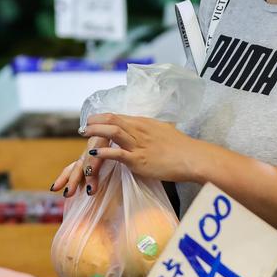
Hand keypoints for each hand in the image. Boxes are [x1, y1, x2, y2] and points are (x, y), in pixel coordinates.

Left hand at [55, 114, 207, 194]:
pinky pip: (118, 154)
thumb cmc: (181, 147)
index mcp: (144, 123)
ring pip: (112, 133)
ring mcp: (138, 145)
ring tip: (84, 134)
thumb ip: (151, 130)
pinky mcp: (139, 160)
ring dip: (96, 132)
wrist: (192, 157)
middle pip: (112, 120)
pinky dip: (104, 153)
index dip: (102, 118)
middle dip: (95, 122)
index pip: (118, 116)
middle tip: (83, 126)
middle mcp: (139, 130)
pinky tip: (93, 153)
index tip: (92, 120)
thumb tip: (147, 129)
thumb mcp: (164, 131)